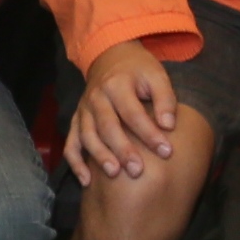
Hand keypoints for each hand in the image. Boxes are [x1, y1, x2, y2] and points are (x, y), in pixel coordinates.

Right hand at [66, 40, 183, 184]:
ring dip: (100, 157)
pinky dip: (75, 163)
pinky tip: (87, 181)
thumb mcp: (157, 75)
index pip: (133, 113)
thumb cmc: (138, 70)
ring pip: (87, 137)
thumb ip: (165, 99)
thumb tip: (169, 125)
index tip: (166, 151)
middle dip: (123, 150)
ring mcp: (83, 110)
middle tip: (138, 171)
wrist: (110, 58)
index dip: (149, 133)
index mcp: (116, 85)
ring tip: (115, 174)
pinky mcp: (75, 120)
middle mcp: (95, 98)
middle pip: (108, 127)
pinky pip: (71, 144)